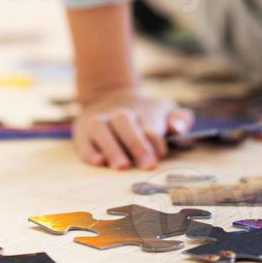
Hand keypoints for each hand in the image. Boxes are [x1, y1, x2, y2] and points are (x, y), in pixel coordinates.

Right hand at [73, 86, 192, 169]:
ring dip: (110, 147)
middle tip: (147, 165)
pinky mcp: (82, 131)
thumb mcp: (166, 111)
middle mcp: (118, 112)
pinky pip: (82, 139)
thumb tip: (177, 128)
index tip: (158, 157)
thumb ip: (179, 119)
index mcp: (143, 109)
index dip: (155, 140)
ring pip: (100, 128)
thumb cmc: (146, 115)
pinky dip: (89, 151)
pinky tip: (98, 162)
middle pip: (124, 122)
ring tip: (121, 166)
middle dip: (136, 144)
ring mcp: (98, 120)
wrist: (111, 96)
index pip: (150, 122)